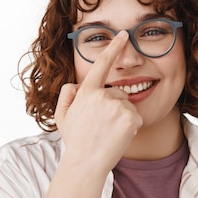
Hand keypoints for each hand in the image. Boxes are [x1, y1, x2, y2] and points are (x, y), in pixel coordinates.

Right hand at [55, 31, 142, 173]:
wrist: (86, 163)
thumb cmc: (75, 141)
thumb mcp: (62, 116)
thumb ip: (67, 94)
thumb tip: (77, 84)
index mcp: (86, 91)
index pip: (102, 63)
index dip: (113, 47)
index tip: (122, 35)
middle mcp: (102, 95)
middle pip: (118, 93)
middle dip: (114, 106)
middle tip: (101, 126)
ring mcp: (118, 105)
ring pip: (127, 105)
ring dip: (122, 117)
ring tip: (108, 133)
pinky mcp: (131, 117)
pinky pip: (135, 117)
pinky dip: (130, 127)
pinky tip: (118, 136)